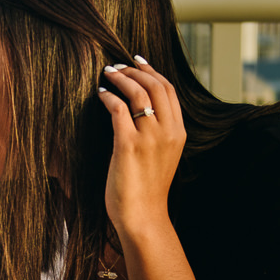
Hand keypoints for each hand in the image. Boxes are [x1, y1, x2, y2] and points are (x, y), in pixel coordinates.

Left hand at [99, 57, 185, 242]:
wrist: (143, 218)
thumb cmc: (147, 191)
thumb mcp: (162, 157)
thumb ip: (158, 134)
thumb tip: (140, 111)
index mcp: (178, 133)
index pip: (169, 91)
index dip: (153, 71)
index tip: (138, 61)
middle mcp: (168, 132)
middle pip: (155, 85)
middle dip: (135, 70)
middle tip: (117, 65)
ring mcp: (149, 138)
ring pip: (138, 92)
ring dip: (121, 78)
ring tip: (108, 73)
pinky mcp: (129, 145)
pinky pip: (117, 108)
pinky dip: (108, 96)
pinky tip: (100, 94)